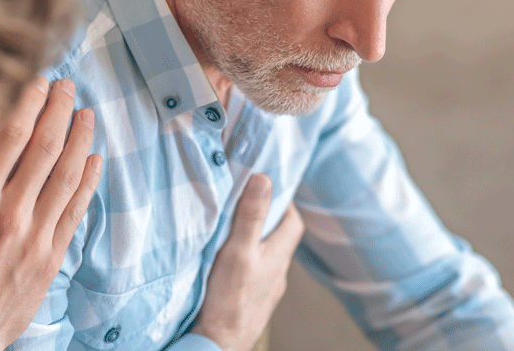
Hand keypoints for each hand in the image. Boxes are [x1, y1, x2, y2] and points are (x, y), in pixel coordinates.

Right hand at [0, 77, 101, 350]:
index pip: (11, 137)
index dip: (29, 103)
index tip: (38, 81)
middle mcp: (10, 213)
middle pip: (46, 148)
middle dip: (59, 110)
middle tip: (67, 85)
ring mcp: (35, 234)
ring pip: (67, 175)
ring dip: (81, 139)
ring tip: (86, 113)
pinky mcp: (51, 254)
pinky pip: (76, 209)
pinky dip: (88, 180)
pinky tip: (94, 158)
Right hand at [193, 174, 303, 350]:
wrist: (220, 344)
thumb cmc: (230, 299)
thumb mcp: (238, 250)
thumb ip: (250, 216)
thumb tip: (263, 179)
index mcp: (278, 255)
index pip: (293, 221)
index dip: (284, 202)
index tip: (268, 188)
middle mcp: (277, 272)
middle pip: (279, 237)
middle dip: (266, 219)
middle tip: (245, 204)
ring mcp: (266, 289)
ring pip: (265, 256)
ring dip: (254, 241)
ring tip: (232, 230)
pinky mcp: (252, 300)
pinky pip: (254, 273)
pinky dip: (245, 262)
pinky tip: (228, 263)